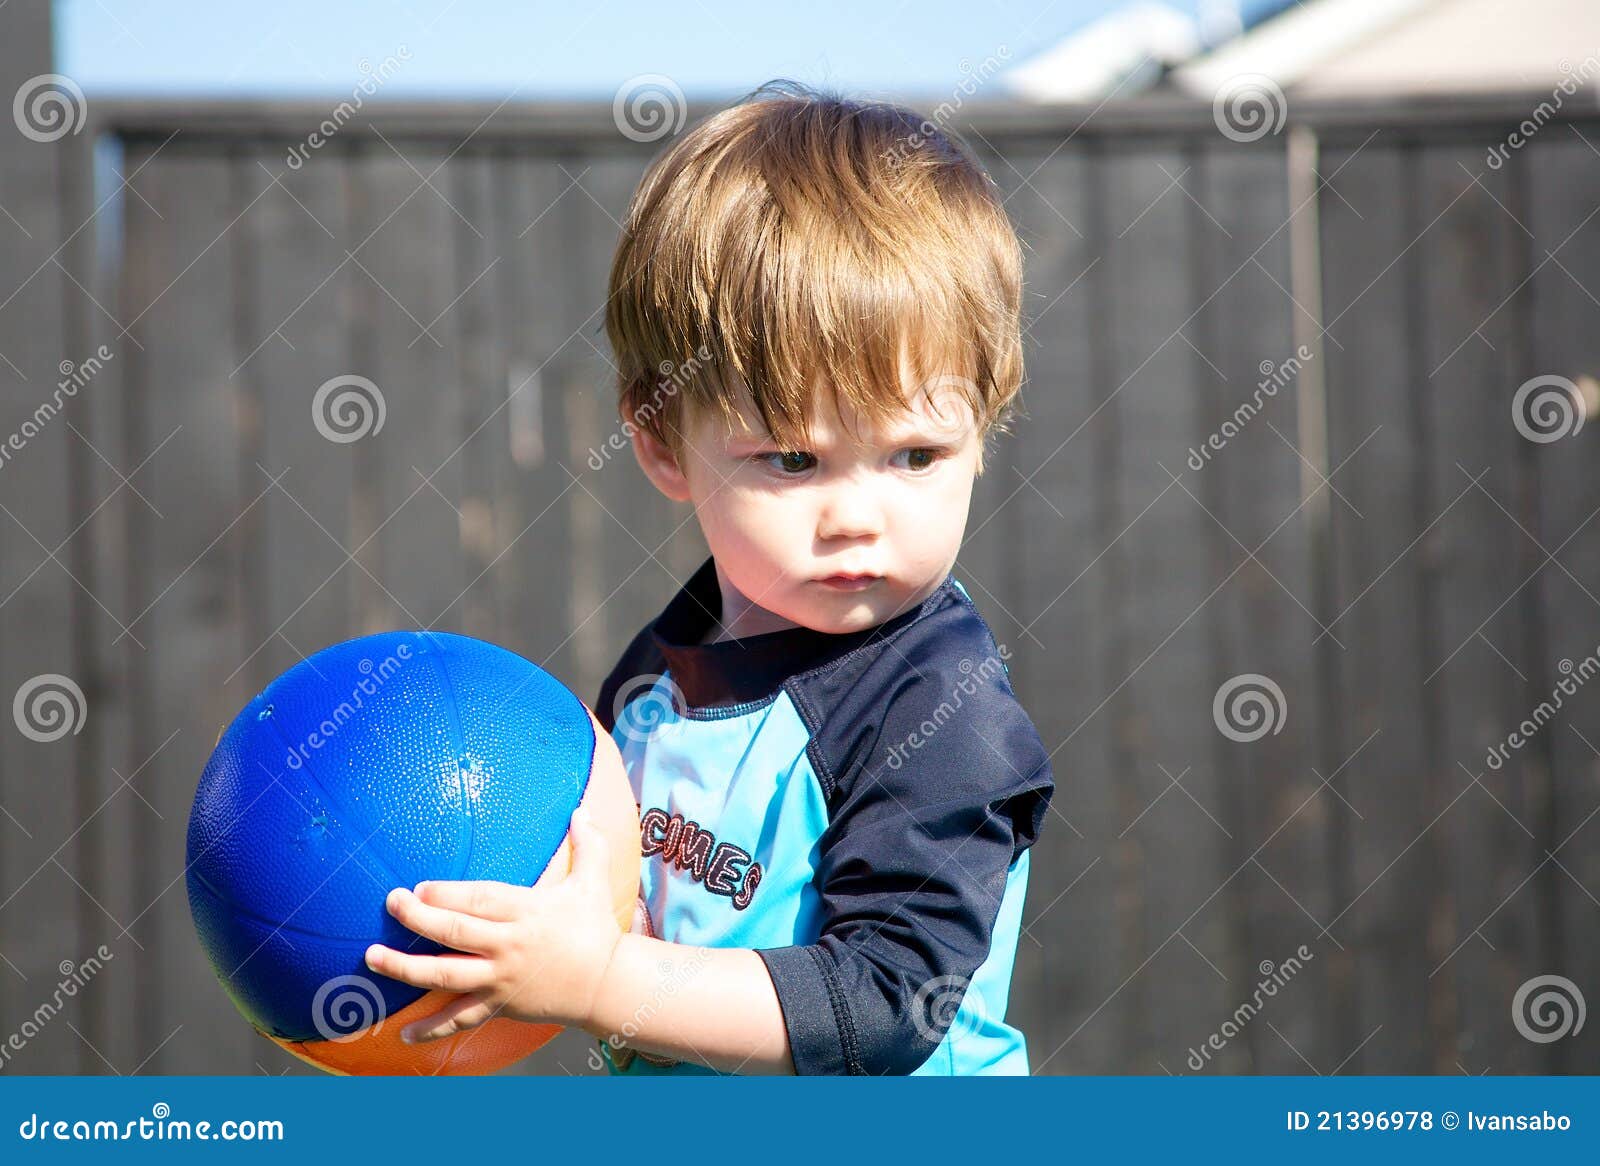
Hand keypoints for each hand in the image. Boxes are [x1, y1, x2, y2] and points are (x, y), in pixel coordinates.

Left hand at [362, 806, 623, 1042]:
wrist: (607, 984)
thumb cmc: (595, 930)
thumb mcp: (594, 882)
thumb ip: (588, 844)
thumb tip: (582, 809)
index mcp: (527, 912)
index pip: (480, 900)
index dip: (447, 894)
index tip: (419, 887)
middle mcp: (509, 946)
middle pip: (456, 932)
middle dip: (419, 917)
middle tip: (391, 902)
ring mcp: (501, 979)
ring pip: (446, 975)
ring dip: (405, 967)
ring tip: (372, 957)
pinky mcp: (500, 1006)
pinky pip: (461, 1020)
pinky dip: (432, 1029)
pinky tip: (404, 1035)